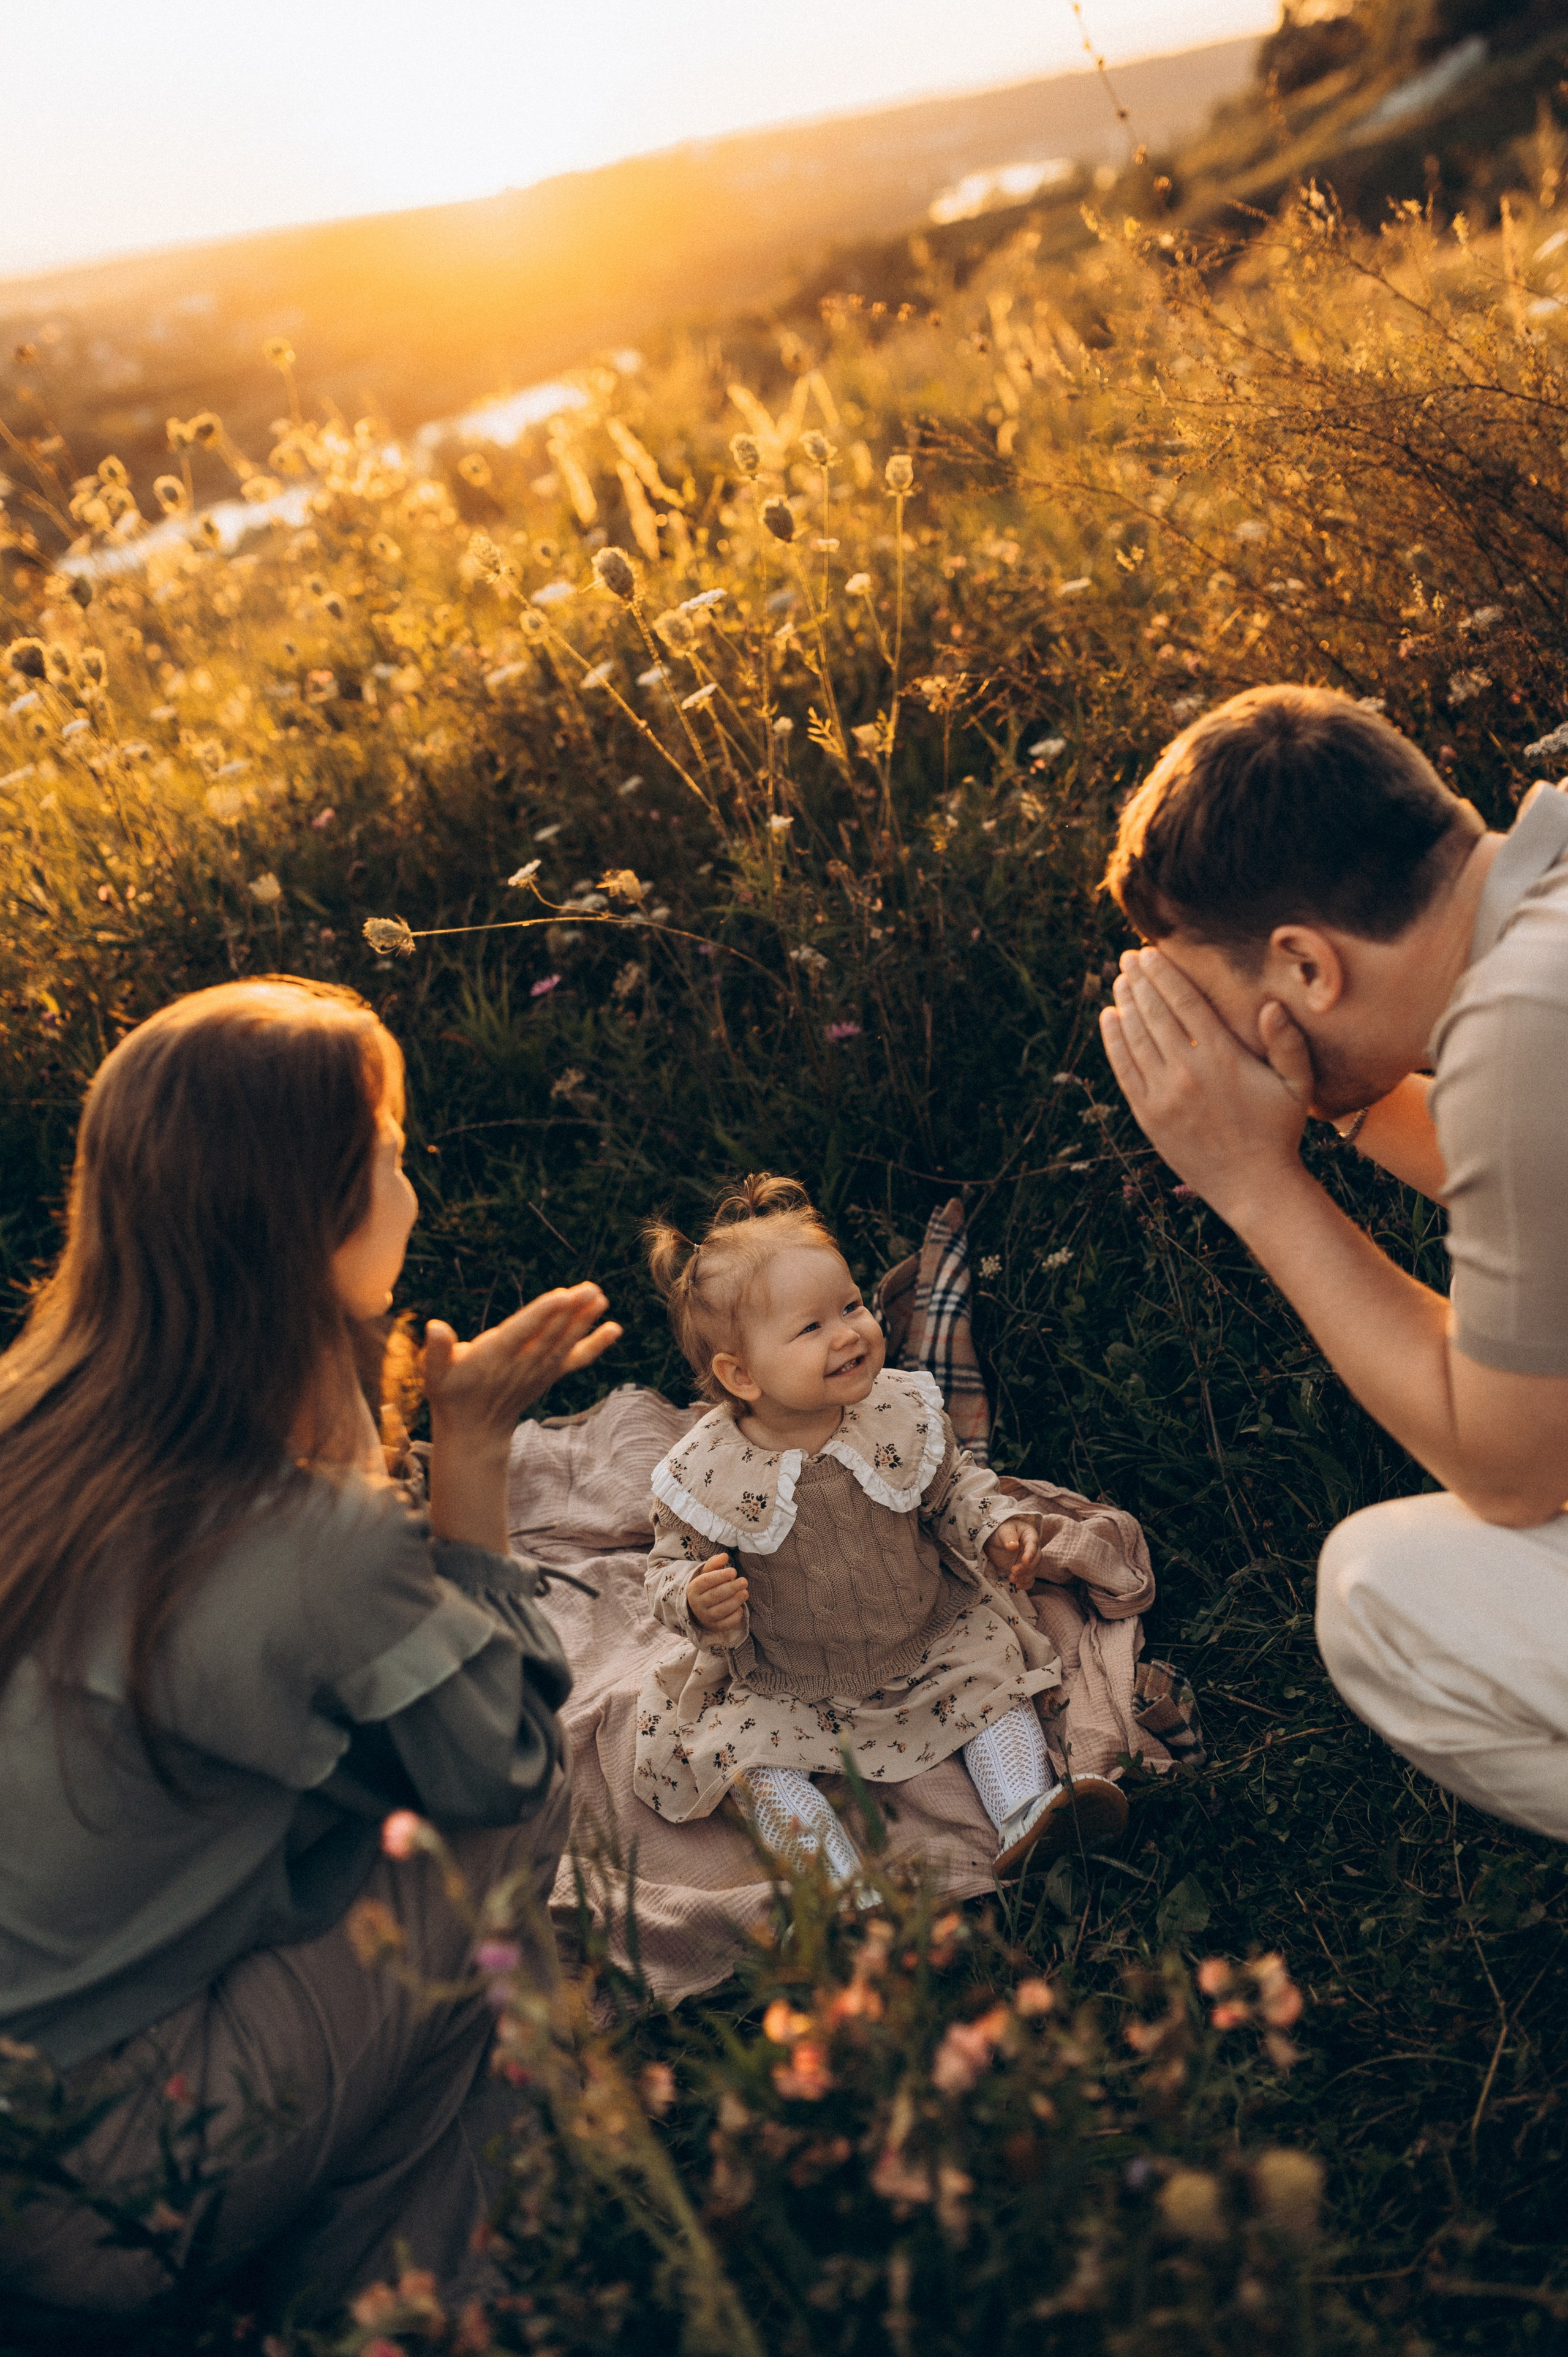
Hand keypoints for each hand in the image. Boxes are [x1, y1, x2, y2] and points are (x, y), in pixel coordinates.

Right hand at [425, 1282, 620, 1549]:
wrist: (475, 1431)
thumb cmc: (451, 1394)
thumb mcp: (434, 1373)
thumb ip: (436, 1350)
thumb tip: (434, 1326)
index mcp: (494, 1357)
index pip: (522, 1332)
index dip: (542, 1314)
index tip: (561, 1296)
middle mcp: (521, 1364)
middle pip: (550, 1334)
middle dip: (571, 1312)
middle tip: (591, 1288)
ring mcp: (538, 1370)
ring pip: (565, 1343)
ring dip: (585, 1321)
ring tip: (601, 1298)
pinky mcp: (549, 1375)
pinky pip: (576, 1359)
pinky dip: (596, 1345)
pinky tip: (614, 1328)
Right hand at [687, 1553, 748, 1636]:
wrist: (700, 1608)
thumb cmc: (707, 1587)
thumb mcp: (707, 1573)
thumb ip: (715, 1564)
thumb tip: (724, 1556)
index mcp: (693, 1588)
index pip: (705, 1581)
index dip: (720, 1576)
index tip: (733, 1571)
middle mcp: (697, 1604)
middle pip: (714, 1596)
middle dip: (731, 1588)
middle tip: (744, 1581)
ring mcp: (705, 1617)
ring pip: (721, 1610)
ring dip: (735, 1601)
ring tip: (745, 1593)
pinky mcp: (714, 1626)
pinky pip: (726, 1623)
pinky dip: (735, 1617)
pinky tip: (740, 1608)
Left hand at [984, 1517, 1040, 1587]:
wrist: (995, 1540)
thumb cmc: (1000, 1531)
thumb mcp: (1003, 1530)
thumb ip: (1008, 1537)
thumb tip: (1013, 1546)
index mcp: (1030, 1535)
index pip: (1033, 1544)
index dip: (1030, 1553)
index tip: (1024, 1561)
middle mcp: (1033, 1548)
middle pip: (1036, 1560)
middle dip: (1026, 1568)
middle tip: (1013, 1571)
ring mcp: (1029, 1560)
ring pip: (1034, 1570)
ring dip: (1025, 1577)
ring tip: (1012, 1578)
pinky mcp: (1025, 1569)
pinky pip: (1030, 1578)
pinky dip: (1026, 1583)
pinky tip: (1018, 1586)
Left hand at [1099, 948, 1311, 1223]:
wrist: (1253, 1186)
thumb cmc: (1279, 1131)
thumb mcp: (1297, 1085)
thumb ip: (1288, 1043)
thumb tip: (1270, 1005)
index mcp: (1222, 1057)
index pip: (1185, 1001)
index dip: (1164, 973)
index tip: (1150, 952)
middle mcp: (1187, 1071)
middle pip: (1155, 1013)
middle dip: (1139, 980)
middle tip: (1128, 957)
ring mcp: (1163, 1094)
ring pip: (1135, 1037)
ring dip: (1125, 1004)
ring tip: (1119, 980)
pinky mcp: (1148, 1115)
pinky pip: (1124, 1069)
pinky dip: (1113, 1041)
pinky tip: (1109, 1018)